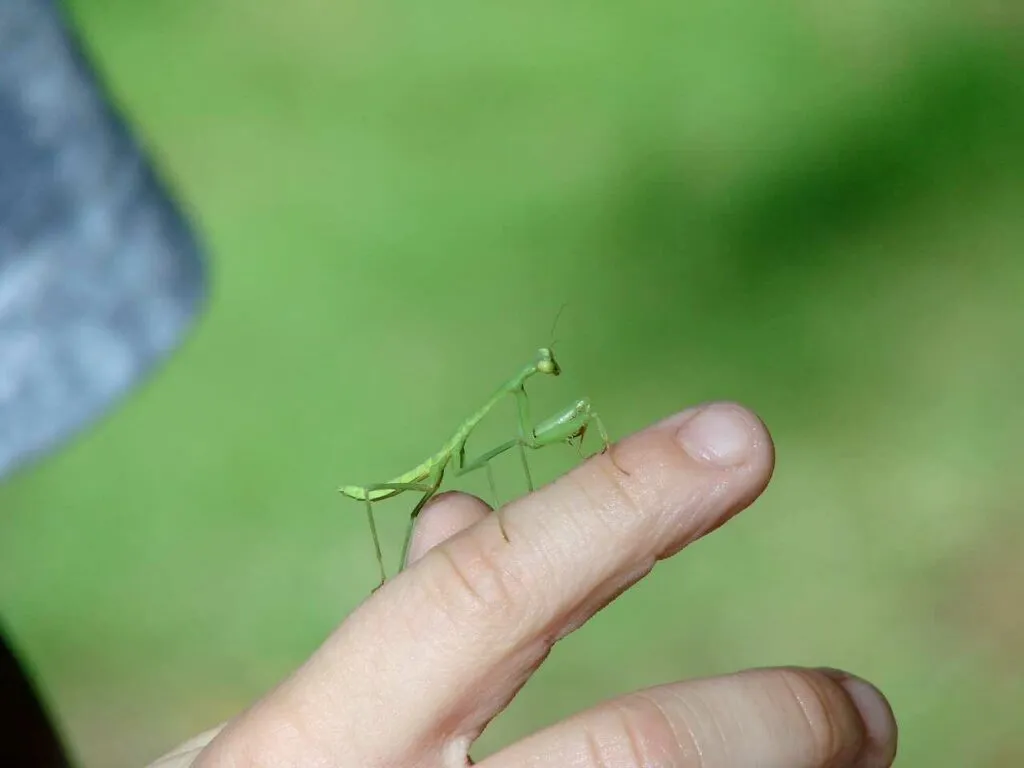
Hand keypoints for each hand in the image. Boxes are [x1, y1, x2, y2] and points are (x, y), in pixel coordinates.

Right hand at [151, 402, 897, 766]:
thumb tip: (465, 510)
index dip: (617, 504)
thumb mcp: (285, 731)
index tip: (740, 438)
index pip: (485, 590)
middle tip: (868, 713)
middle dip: (772, 726)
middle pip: (626, 759)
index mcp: (312, 742)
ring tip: (843, 767)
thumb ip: (386, 635)